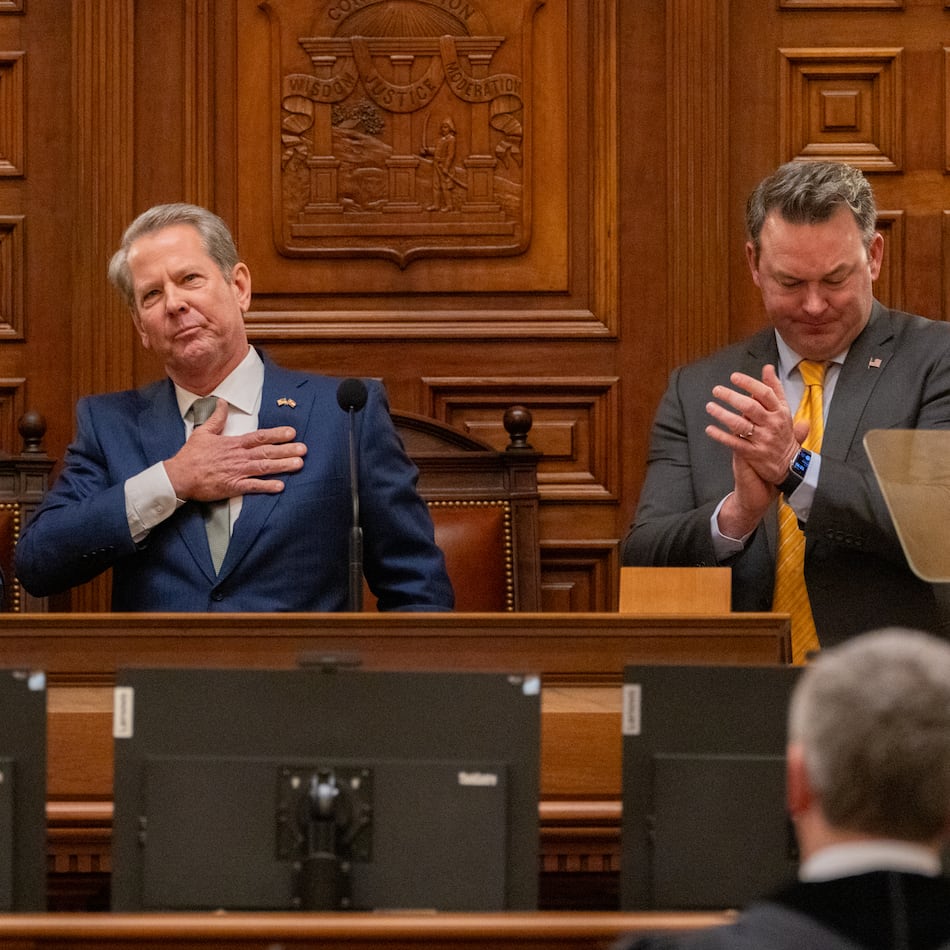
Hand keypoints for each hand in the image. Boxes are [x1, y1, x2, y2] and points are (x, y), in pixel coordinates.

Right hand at [165, 398, 306, 500]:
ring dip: (282, 466)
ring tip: (299, 464)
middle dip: (287, 450)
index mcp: (233, 444)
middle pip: (266, 451)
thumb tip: (222, 402)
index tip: (291, 432)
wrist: (178, 476)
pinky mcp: (232, 486)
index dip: (276, 434)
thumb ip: (216, 418)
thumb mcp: (203, 432)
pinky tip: (280, 486)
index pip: (259, 437)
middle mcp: (239, 457)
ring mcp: (237, 472)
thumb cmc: (191, 456)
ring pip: (264, 467)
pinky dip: (266, 486)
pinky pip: (252, 487)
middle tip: (304, 449)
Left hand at [705, 364, 805, 484]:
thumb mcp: (784, 409)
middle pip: (750, 407)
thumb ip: (775, 389)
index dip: (749, 383)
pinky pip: (734, 443)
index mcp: (780, 412)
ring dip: (723, 415)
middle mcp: (772, 424)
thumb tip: (767, 368)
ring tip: (710, 407)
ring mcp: (763, 439)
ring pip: (740, 425)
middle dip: (732, 397)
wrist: (790, 464)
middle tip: (717, 390)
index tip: (734, 377)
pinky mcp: (753, 453)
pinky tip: (709, 429)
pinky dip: (721, 436)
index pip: (765, 393)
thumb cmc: (783, 432)